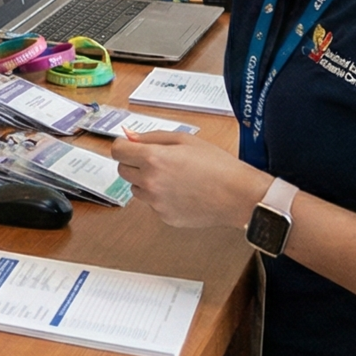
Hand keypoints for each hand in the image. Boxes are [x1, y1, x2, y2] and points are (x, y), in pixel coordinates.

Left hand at [113, 131, 270, 229]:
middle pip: (123, 170)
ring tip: (174, 178)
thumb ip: (152, 138)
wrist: (238, 195)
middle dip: (134, 163)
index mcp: (153, 159)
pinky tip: (182, 193)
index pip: (117, 151)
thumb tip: (129, 137)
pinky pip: (153, 204)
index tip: (131, 147)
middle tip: (158, 161)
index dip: (124, 147)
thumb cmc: (217, 165)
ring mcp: (156, 202)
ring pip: (136, 189)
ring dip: (146, 182)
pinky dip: (161, 198)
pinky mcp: (165, 217)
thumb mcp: (185, 140)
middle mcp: (150, 182)